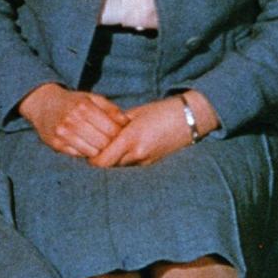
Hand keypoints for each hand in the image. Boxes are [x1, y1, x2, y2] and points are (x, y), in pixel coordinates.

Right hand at [19, 83, 127, 157]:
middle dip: (109, 144)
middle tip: (110, 141)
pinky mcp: (56, 144)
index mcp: (84, 107)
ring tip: (98, 144)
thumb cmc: (73, 102)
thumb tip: (126, 122)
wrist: (43, 104)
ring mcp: (63, 134)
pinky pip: (78, 155)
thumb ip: (110, 109)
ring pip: (92, 152)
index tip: (118, 133)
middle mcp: (72, 120)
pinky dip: (85, 152)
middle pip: (103, 143)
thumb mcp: (92, 99)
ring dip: (98, 150)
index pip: (111, 130)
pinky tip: (86, 146)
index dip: (118, 134)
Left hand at [90, 91, 218, 166]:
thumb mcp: (136, 113)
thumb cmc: (162, 110)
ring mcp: (145, 161)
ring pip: (118, 168)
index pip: (102, 161)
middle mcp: (137, 154)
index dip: (91, 158)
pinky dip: (122, 160)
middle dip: (99, 159)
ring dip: (111, 160)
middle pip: (108, 167)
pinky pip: (130, 165)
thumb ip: (117, 124)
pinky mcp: (151, 163)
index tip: (86, 148)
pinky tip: (122, 149)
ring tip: (107, 147)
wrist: (190, 119)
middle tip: (93, 148)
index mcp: (131, 138)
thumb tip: (100, 130)